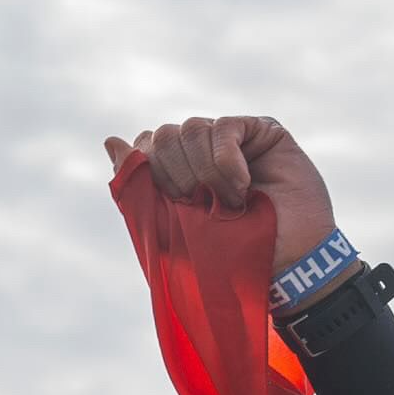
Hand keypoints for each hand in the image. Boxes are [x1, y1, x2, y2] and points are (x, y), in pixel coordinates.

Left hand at [105, 117, 355, 280]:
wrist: (284, 267)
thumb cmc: (227, 259)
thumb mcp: (169, 232)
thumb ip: (137, 189)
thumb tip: (110, 140)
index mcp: (174, 178)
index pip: (144, 149)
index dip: (150, 171)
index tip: (169, 201)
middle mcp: (200, 155)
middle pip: (163, 137)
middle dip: (177, 176)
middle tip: (203, 207)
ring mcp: (229, 141)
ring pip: (190, 129)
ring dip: (205, 173)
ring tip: (230, 203)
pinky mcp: (260, 132)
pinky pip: (223, 127)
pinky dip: (226, 160)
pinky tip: (242, 186)